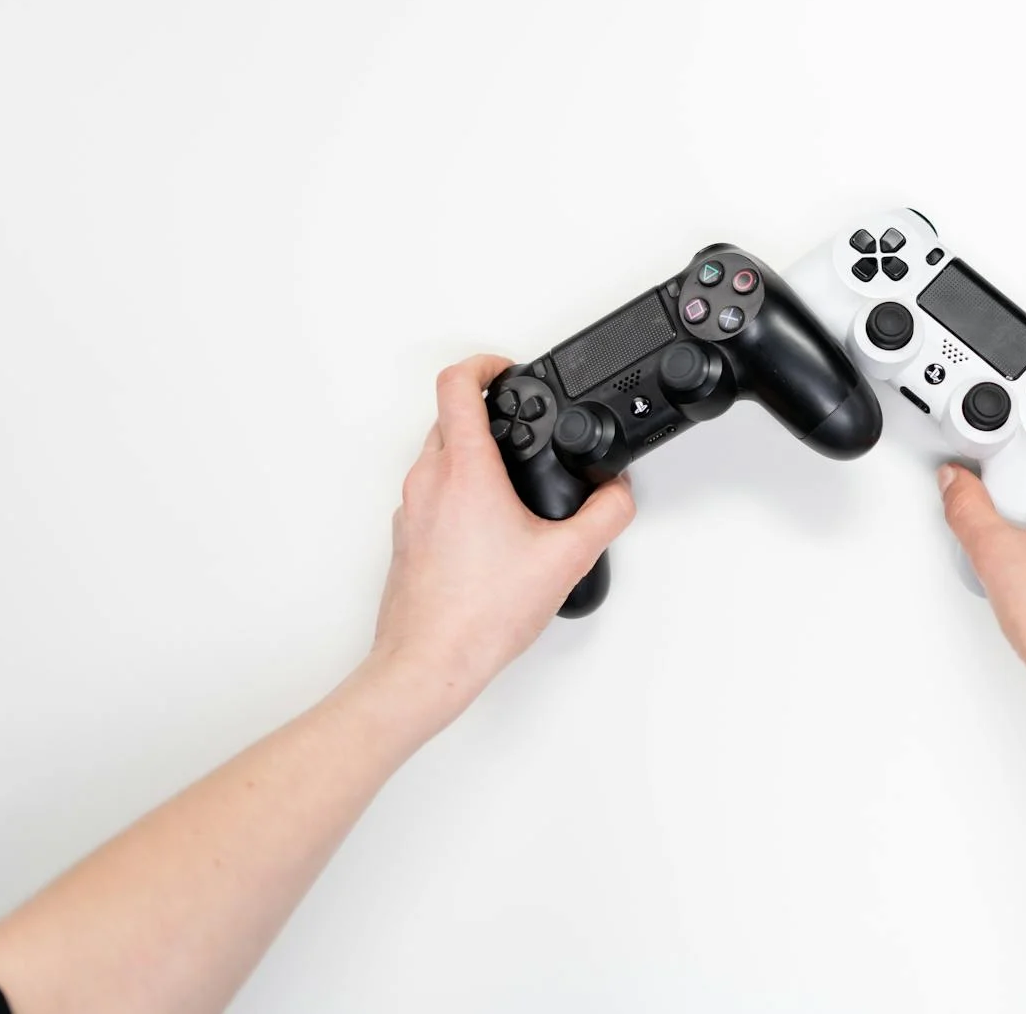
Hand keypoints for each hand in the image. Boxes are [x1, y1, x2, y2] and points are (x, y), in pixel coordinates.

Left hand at [368, 355, 635, 722]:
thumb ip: (605, 515)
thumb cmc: (479, 615)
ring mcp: (410, 509)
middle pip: (448, 415)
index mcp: (464, 470)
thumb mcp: (566, 559)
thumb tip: (619, 492)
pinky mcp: (405, 536)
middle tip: (519, 421)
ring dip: (471, 451)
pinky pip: (429, 493)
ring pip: (437, 454)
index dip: (485, 363)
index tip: (506, 368)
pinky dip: (457, 490)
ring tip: (511, 476)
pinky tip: (490, 525)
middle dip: (486, 411)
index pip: (458, 383)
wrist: (428, 663)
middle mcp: (428, 481)